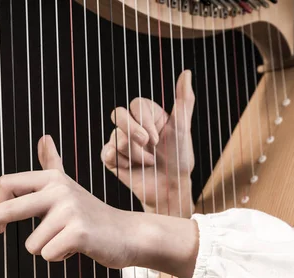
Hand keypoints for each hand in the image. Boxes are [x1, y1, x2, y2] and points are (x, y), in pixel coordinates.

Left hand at [0, 135, 136, 268]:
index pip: (8, 184)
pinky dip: (61, 257)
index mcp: (52, 179)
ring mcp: (69, 209)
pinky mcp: (77, 232)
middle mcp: (58, 189)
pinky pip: (47, 255)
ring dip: (48, 248)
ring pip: (32, 244)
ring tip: (70, 240)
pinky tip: (78, 247)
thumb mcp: (69, 188)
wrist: (128, 234)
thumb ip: (52, 164)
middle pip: (9, 207)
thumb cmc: (92, 215)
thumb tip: (43, 137)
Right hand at [101, 70, 194, 215]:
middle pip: (118, 114)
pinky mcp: (112, 159)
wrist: (170, 189)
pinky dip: (120, 161)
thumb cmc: (179, 159)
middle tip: (149, 145)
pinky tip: (131, 168)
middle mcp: (132, 126)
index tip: (159, 137)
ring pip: (116, 138)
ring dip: (136, 154)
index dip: (145, 121)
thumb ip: (183, 101)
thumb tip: (186, 72)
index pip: (135, 104)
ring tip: (148, 163)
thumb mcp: (182, 128)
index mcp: (147, 116)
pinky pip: (107, 153)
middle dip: (133, 131)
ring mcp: (120, 142)